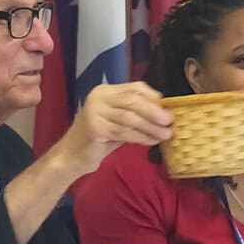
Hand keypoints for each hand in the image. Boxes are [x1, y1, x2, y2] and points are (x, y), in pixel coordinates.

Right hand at [56, 82, 172, 177]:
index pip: (134, 88)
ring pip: (130, 117)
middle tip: (170, 122)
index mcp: (105, 91)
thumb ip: (135, 113)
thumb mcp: (118, 120)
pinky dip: (141, 137)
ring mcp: (95, 112)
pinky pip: (124, 132)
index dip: (153, 97)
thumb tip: (165, 112)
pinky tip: (152, 141)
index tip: (169, 108)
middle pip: (133, 101)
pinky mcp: (95, 128)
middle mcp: (98, 97)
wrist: (73, 155)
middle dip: (155, 112)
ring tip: (166, 135)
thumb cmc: (100, 138)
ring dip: (151, 127)